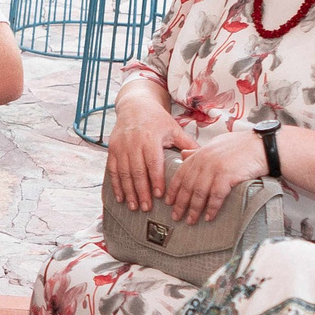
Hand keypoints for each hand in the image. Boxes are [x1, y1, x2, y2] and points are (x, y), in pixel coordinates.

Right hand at [105, 88, 190, 210]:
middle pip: (137, 171)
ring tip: (134, 207)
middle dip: (141, 191)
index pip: (153, 162)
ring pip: (124, 173)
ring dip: (128, 192)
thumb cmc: (157, 120)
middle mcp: (133, 142)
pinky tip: (120, 198)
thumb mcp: (173, 128)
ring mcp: (121, 146)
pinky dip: (115, 185)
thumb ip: (186, 144)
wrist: (134, 106)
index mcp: (150, 138)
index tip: (160, 195)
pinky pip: (113, 170)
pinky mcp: (112, 149)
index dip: (155, 179)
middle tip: (147, 208)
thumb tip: (203, 157)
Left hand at [160, 128, 266, 223]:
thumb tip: (184, 155)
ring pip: (198, 193)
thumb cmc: (242, 145)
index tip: (169, 202)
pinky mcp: (226, 176)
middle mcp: (204, 160)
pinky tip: (209, 217)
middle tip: (176, 216)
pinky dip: (211, 208)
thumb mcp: (216, 144)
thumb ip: (198, 151)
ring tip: (190, 220)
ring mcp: (215, 168)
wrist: (262, 146)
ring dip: (193, 209)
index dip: (173, 189)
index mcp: (200, 154)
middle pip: (187, 186)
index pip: (180, 173)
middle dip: (180, 203)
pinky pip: (215, 196)